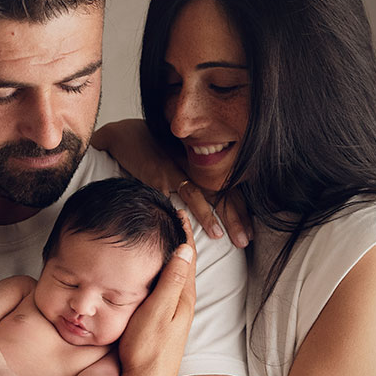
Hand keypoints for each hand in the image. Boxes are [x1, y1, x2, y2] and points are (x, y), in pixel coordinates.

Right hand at [92, 119, 251, 247]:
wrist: (126, 135)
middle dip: (234, 218)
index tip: (249, 232)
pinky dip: (178, 213)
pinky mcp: (157, 175)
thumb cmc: (155, 150)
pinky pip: (170, 198)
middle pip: (220, 192)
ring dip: (209, 216)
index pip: (229, 188)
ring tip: (220, 236)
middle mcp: (193, 166)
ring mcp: (175, 170)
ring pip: (198, 194)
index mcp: (203, 164)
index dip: (240, 211)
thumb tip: (208, 206)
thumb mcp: (181, 161)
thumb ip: (194, 179)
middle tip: (245, 241)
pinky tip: (184, 230)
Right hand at [118, 214, 196, 375]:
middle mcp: (183, 303)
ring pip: (177, 275)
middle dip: (180, 238)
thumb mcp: (157, 311)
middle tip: (172, 216)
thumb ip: (171, 281)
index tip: (177, 211)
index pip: (187, 256)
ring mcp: (175, 313)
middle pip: (184, 262)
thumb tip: (185, 249)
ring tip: (166, 236)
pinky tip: (157, 272)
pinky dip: (165, 271)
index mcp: (184, 297)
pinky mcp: (165, 321)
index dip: (182, 232)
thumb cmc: (147, 349)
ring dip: (173, 254)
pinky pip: (169, 287)